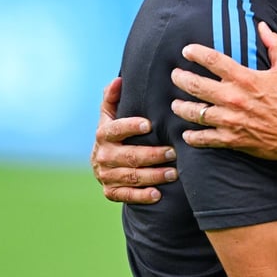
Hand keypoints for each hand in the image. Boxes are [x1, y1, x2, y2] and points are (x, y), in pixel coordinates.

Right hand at [91, 77, 177, 203]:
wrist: (105, 162)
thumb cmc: (117, 133)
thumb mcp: (111, 114)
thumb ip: (113, 98)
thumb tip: (118, 80)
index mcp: (103, 134)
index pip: (114, 129)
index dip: (129, 126)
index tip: (149, 124)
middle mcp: (102, 156)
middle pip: (127, 156)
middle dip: (151, 155)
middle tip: (173, 152)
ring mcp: (105, 175)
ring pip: (130, 176)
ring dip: (153, 175)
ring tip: (174, 172)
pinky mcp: (110, 192)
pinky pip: (125, 196)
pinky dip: (141, 196)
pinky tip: (158, 194)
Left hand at [170, 21, 276, 164]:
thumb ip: (274, 45)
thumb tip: (263, 26)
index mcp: (246, 78)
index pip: (213, 60)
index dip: (196, 53)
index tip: (186, 51)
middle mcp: (234, 98)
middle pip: (197, 85)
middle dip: (181, 78)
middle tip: (175, 75)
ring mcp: (231, 120)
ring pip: (195, 112)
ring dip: (181, 107)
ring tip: (176, 104)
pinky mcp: (232, 139)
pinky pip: (204, 138)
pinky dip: (193, 136)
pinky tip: (187, 133)